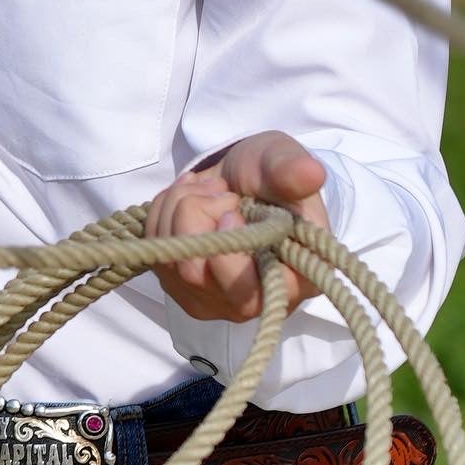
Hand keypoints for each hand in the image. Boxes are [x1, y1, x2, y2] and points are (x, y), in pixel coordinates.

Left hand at [147, 131, 328, 321]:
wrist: (243, 180)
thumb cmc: (270, 175)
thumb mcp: (283, 162)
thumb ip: (292, 170)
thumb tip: (311, 173)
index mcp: (292, 281)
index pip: (248, 291)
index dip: (228, 250)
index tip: (230, 210)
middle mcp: (250, 301)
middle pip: (194, 272)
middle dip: (196, 213)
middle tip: (221, 189)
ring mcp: (209, 297)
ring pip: (168, 258)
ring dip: (179, 205)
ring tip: (209, 189)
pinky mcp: (179, 284)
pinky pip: (153, 247)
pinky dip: (163, 211)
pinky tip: (191, 198)